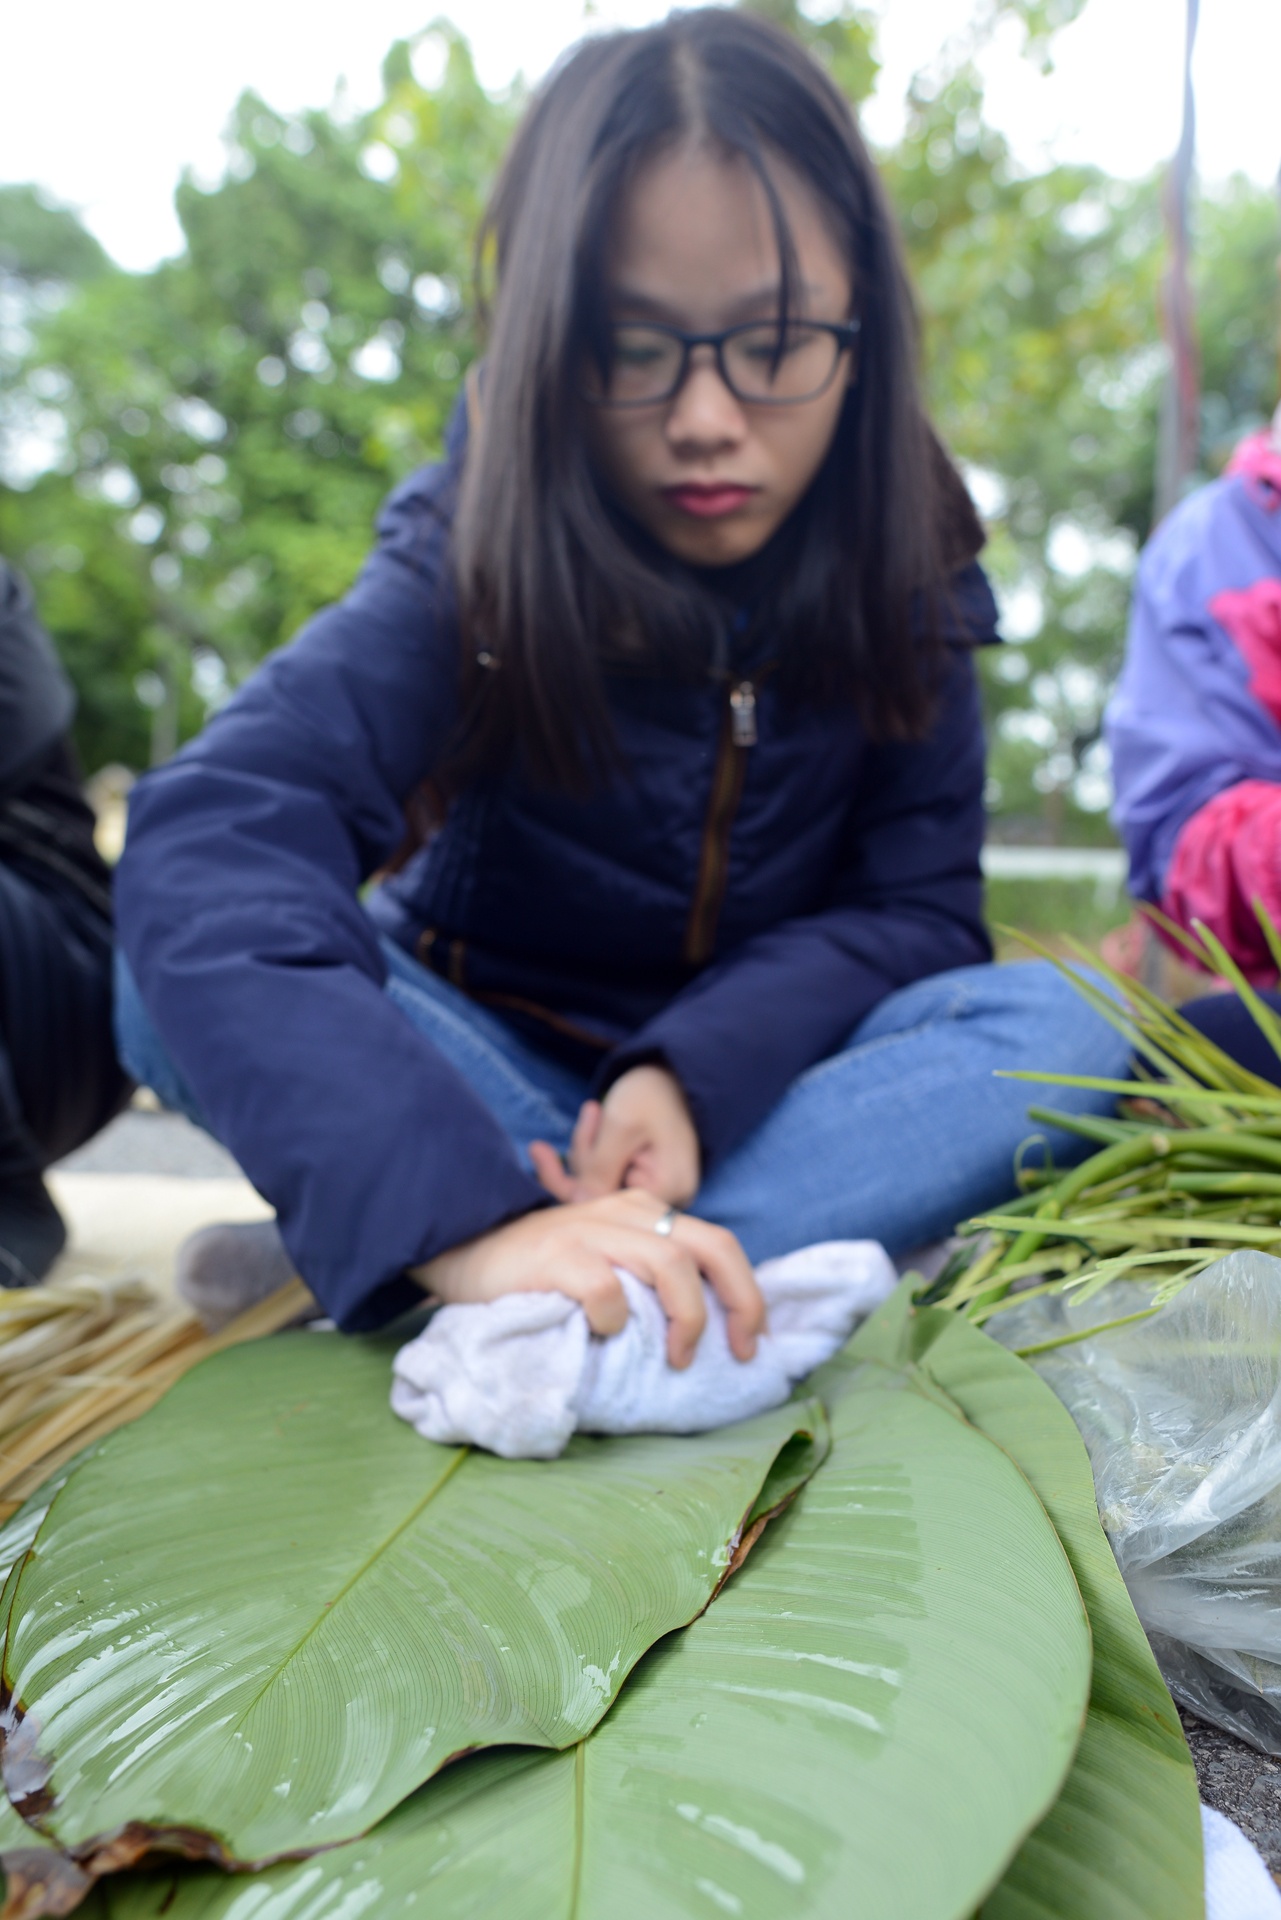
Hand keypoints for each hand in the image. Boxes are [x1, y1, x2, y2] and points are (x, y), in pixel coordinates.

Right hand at [413, 1189, 762, 1367]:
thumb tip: (705, 1324)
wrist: (461, 1245)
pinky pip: (606, 1289)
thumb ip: (645, 1271)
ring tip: (677, 1358)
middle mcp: (626, 1213)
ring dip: (686, 1319)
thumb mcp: (603, 1254)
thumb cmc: (539, 1266)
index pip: (719, 1243)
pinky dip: (615, 1318)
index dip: (748, 1292)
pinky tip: (602, 1333)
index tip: (752, 1339)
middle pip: (712, 1246)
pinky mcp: (557, 1255)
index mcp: (644, 1212)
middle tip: (741, 1349)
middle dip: (740, 1301)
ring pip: (670, 1265)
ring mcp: (591, 1231)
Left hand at [528, 1065, 699, 1205]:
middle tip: (590, 1112)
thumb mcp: (621, 1125)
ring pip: (598, 1185)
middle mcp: (666, 1199)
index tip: (537, 1148)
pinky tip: (594, 1120)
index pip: (606, 1204)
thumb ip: (599, 1168)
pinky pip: (604, 1177)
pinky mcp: (640, 1181)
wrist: (672, 1076)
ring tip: (595, 1110)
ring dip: (588, 1147)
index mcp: (669, 1188)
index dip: (569, 1183)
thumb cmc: (651, 1094)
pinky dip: (594, 1149)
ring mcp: (654, 1192)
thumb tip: (576, 1206)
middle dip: (584, 1155)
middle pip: (600, 1197)